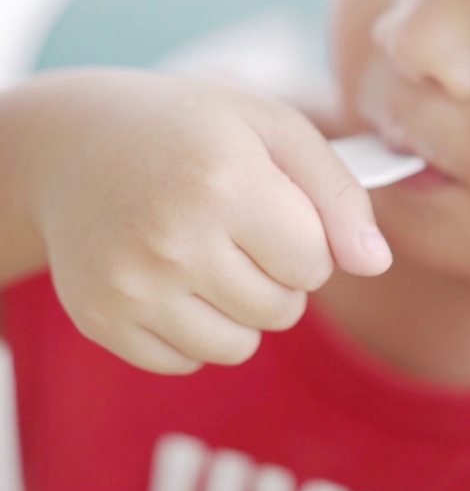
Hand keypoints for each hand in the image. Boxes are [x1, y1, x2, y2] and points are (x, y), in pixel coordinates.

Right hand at [12, 68, 389, 372]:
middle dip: (276, 275)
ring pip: (237, 348)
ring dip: (238, 310)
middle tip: (235, 226)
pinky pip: (185, 362)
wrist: (72, 143)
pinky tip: (168, 275)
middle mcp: (173, 238)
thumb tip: (376, 265)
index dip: (306, 236)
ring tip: (206, 252)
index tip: (273, 206)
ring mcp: (131, 286)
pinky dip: (190, 330)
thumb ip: (337, 192)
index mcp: (224, 180)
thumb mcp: (272, 128)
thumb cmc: (190, 130)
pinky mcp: (101, 320)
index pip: (315, 262)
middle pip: (282, 311)